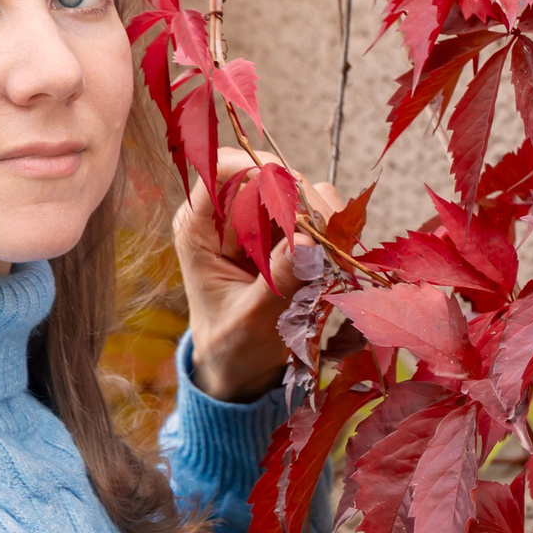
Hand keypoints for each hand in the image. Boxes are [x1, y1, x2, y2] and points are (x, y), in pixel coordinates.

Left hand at [172, 148, 341, 402]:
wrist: (240, 365)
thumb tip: (308, 241)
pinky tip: (334, 254)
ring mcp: (257, 221)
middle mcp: (226, 216)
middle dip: (301, 198)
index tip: (293, 189)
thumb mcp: (251, 318)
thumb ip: (279, 281)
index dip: (255, 167)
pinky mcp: (284, 231)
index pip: (218, 170)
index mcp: (199, 229)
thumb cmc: (232, 344)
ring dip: (321, 215)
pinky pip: (314, 212)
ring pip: (296, 190)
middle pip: (266, 175)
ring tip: (332, 250)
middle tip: (328, 233)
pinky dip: (330, 227)